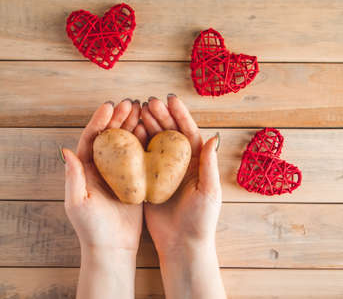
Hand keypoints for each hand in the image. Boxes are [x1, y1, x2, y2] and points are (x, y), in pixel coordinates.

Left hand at [63, 99, 142, 253]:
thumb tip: (65, 150)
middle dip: (120, 118)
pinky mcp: (136, 180)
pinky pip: (141, 157)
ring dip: (133, 126)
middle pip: (111, 137)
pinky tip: (152, 132)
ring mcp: (120, 173)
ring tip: (143, 111)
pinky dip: (146, 143)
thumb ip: (73, 177)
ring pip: (127, 144)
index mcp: (86, 169)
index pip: (92, 139)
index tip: (111, 106)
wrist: (113, 247)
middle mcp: (103, 168)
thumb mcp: (78, 203)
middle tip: (131, 103)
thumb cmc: (91, 228)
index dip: (100, 121)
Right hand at [140, 94, 224, 298]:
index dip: (180, 115)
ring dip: (147, 127)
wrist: (183, 245)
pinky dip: (135, 146)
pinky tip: (127, 133)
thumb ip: (209, 164)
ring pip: (154, 144)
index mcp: (197, 163)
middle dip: (160, 117)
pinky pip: (141, 160)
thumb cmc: (201, 220)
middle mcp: (180, 165)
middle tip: (149, 102)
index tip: (170, 99)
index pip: (188, 133)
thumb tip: (214, 136)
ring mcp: (163, 173)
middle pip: (170, 134)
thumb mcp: (209, 191)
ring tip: (137, 111)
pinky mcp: (149, 183)